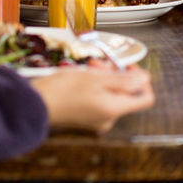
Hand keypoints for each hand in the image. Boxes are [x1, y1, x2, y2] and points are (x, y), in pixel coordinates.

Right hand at [32, 66, 153, 132]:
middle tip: (100, 64)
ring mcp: (98, 119)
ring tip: (88, 67)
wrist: (36, 103)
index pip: (145, 98)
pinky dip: (95, 86)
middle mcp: (109, 118)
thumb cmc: (63, 90)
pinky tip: (82, 76)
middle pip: (126, 93)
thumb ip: (124, 80)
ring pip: (112, 93)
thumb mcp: (96, 78)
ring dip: (103, 77)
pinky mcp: (87, 117)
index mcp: (115, 109)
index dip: (141, 79)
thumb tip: (145, 79)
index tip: (129, 66)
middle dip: (116, 74)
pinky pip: (100, 98)